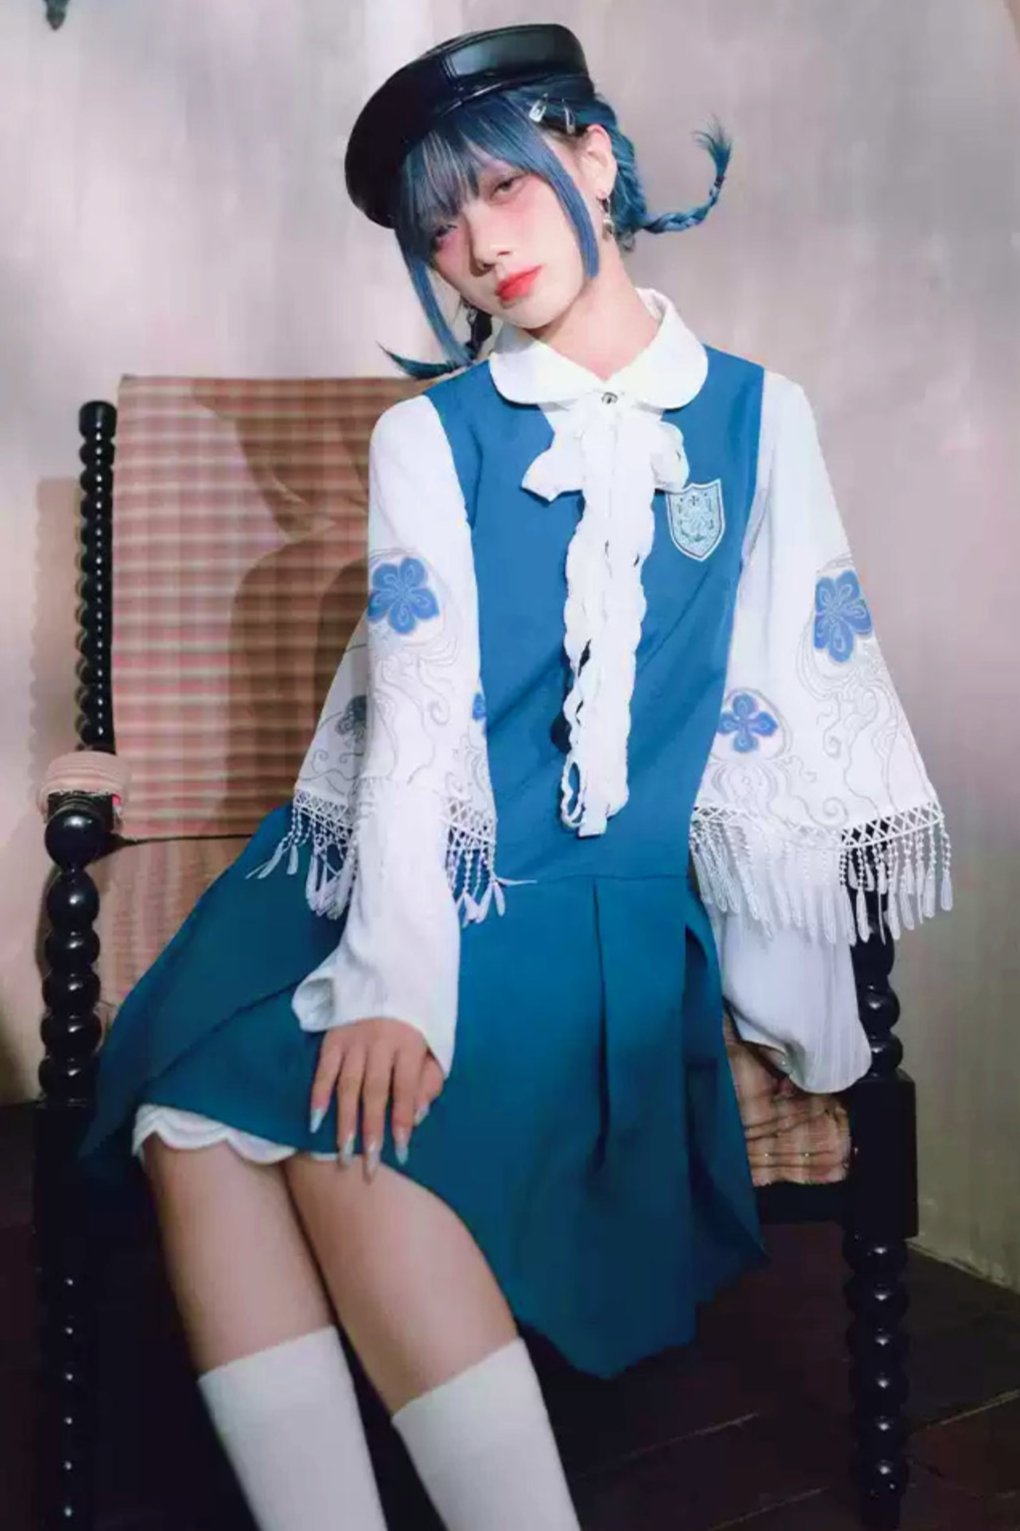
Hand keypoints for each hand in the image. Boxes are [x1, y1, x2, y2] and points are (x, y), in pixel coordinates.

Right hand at [309, 1018, 445, 1181]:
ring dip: (344, 1122)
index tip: (400, 1152)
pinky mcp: (333, 1038)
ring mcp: (354, 1040)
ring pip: (348, 1086)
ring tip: (343, 1154)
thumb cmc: (414, 1023)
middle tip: (369, 1165)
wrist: (390, 977)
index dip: (402, 1121)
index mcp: (409, 1044)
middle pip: (375, 1092)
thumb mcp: (433, 1045)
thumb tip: (417, 1116)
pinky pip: (323, 1071)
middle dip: (371, 1131)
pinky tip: (315, 1122)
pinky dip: (318, 1096)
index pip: (406, 1089)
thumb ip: (429, 1080)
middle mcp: (380, 1043)